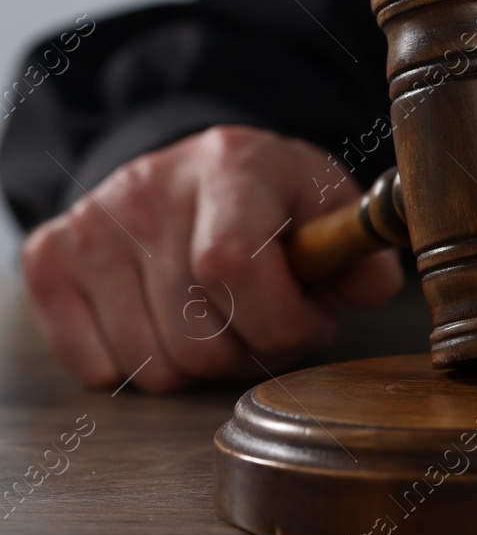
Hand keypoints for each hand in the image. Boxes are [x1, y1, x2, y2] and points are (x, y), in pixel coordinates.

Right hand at [21, 126, 401, 392]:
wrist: (194, 171)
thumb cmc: (271, 198)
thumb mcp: (327, 206)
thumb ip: (358, 251)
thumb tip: (369, 288)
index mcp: (231, 165)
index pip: (231, 265)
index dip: (279, 319)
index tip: (309, 320)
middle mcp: (150, 188)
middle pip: (196, 335)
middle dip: (251, 353)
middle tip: (269, 326)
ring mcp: (92, 224)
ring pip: (152, 364)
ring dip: (201, 366)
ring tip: (224, 322)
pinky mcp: (50, 259)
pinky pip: (100, 369)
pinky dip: (144, 368)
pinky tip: (170, 325)